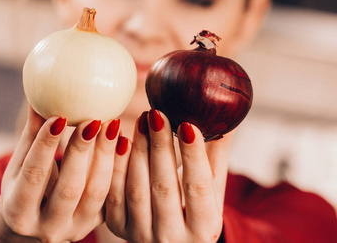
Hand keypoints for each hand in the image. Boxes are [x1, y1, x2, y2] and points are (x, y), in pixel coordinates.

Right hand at [0, 106, 120, 242]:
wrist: (31, 228)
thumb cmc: (22, 189)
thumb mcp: (18, 168)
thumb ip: (31, 136)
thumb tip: (38, 97)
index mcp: (19, 212)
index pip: (34, 176)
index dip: (45, 146)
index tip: (59, 117)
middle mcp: (47, 228)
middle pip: (69, 188)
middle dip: (82, 151)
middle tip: (93, 119)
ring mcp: (74, 229)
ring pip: (96, 193)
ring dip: (106, 156)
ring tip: (113, 125)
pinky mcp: (95, 223)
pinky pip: (111, 195)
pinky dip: (119, 168)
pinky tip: (124, 142)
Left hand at [105, 109, 229, 242]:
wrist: (172, 237)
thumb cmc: (196, 207)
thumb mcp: (214, 186)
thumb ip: (217, 152)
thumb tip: (229, 111)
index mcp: (204, 230)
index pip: (198, 188)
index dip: (193, 156)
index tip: (188, 125)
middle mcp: (173, 239)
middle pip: (164, 187)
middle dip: (159, 146)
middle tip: (157, 114)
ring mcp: (142, 235)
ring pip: (136, 189)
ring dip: (137, 151)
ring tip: (142, 120)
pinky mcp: (119, 227)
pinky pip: (113, 194)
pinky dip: (118, 165)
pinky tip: (123, 140)